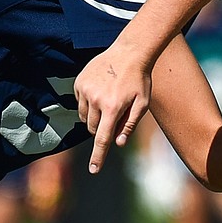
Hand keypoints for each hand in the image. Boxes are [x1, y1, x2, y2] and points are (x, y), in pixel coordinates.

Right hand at [74, 44, 151, 173]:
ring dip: (95, 116)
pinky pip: (80, 102)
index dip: (98, 156)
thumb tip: (118, 143)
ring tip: (109, 100)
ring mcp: (85, 90)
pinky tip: (101, 90)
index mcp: (113, 107)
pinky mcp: (79, 82)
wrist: (129, 52)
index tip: (93, 170)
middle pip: (93, 129)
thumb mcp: (142, 103)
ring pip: (85, 117)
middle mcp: (96, 99)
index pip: (103, 139)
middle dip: (103, 128)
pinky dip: (89, 103)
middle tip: (116, 114)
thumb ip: (130, 124)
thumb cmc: (139, 80)